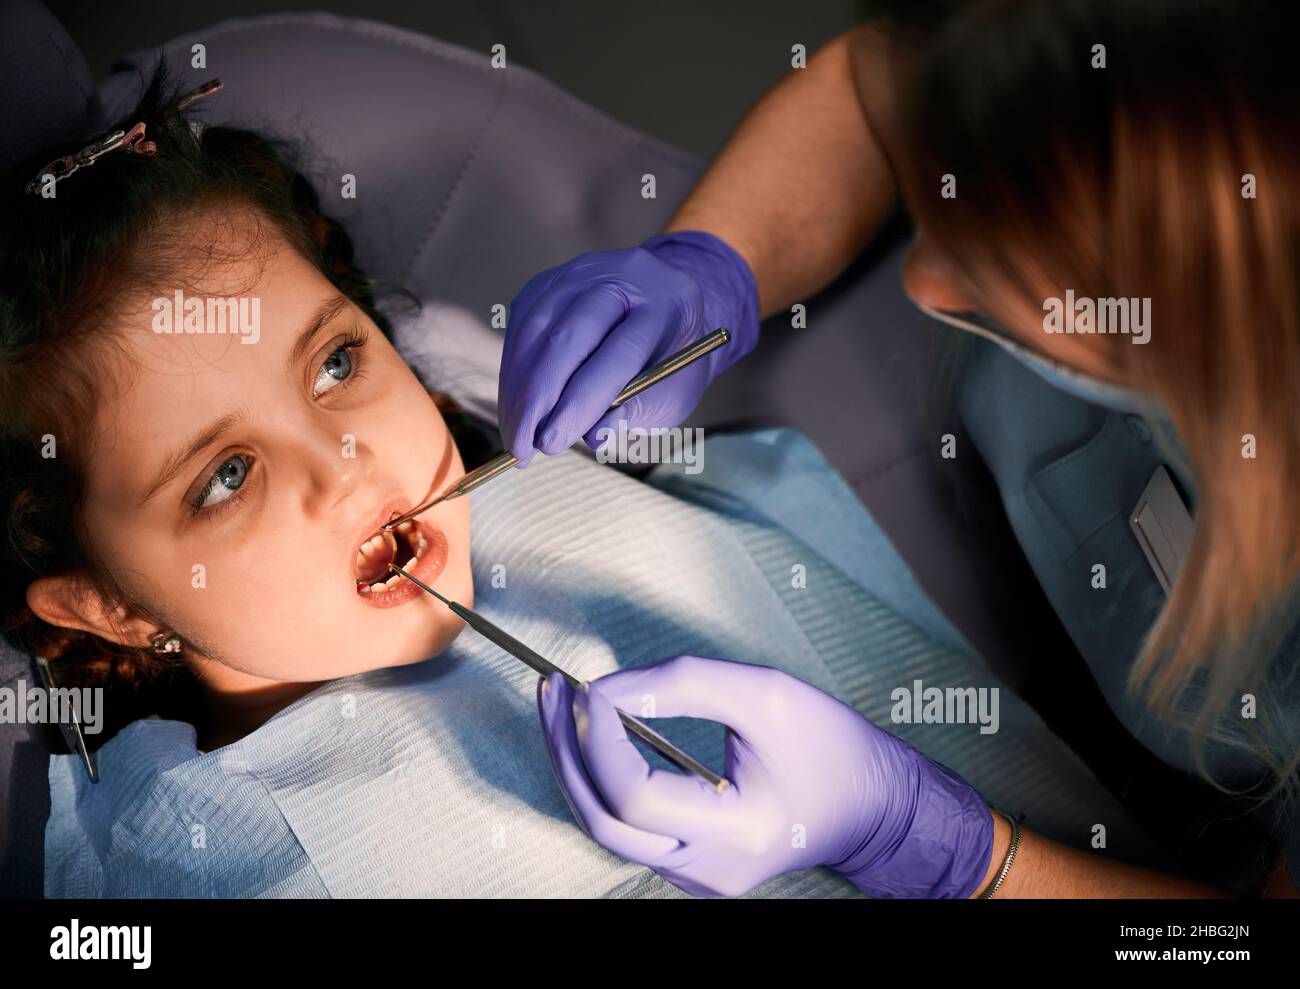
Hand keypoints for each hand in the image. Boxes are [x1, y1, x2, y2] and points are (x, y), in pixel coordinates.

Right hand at [498, 231, 758, 466]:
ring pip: (536, 330)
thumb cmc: (669, 360)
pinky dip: (514, 372)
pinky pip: (520, 328)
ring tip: (515, 435)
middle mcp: (623, 276)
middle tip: (524, 446)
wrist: (663, 310)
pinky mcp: (548, 283)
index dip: (581, 401)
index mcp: (668, 302)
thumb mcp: (672, 392)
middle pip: (569, 336)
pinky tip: (513, 407)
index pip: (620, 353)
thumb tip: (592, 437)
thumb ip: (636, 411)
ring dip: (518, 389)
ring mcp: (580, 273)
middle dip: (538, 398)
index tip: (553, 442)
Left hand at [536, 654, 993, 897]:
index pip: (634, 793)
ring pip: (606, 828)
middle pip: (603, 820)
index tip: (591, 685)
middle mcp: (708, 871)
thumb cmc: (830, 747)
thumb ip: (684, 684)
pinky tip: (592, 736)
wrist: (872, 807)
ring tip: (560, 706)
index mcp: (735, 834)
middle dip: (566, 750)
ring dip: (576, 764)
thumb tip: (606, 690)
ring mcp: (696, 878)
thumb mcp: (766, 694)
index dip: (600, 736)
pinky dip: (602, 780)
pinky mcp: (690, 866)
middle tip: (551, 690)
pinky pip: (626, 828)